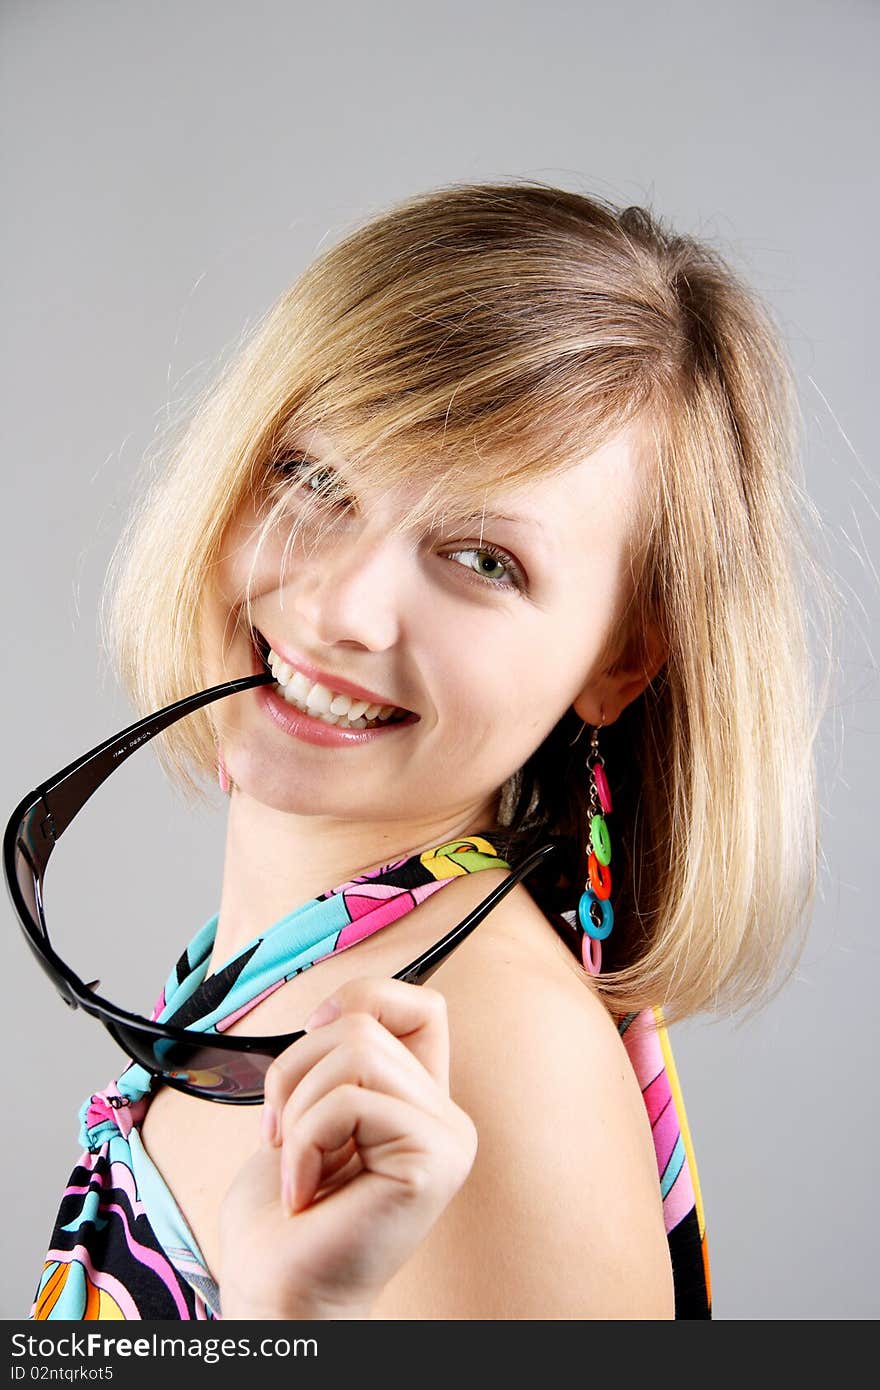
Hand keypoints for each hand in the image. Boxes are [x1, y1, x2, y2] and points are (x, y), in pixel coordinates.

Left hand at [217, 976, 478, 1319]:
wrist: (277, 1290)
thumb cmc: (284, 1213)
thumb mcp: (307, 1107)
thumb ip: (338, 1057)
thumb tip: (336, 1006)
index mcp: (421, 1100)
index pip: (420, 1003)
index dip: (363, 1000)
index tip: (314, 1047)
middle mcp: (446, 1116)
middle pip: (365, 1023)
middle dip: (296, 1072)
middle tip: (285, 1137)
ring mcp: (447, 1138)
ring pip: (356, 1052)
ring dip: (299, 1110)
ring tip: (300, 1167)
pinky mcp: (433, 1162)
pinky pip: (350, 1102)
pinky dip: (304, 1143)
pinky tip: (306, 1192)